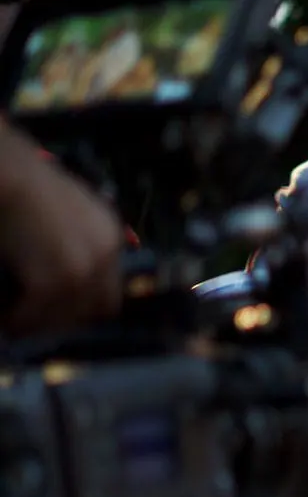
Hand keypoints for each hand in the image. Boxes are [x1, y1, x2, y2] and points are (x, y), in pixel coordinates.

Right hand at [0, 122, 122, 334]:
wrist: (7, 172)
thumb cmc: (22, 180)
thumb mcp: (63, 209)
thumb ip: (71, 238)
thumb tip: (55, 265)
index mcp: (108, 235)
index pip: (109, 287)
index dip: (85, 304)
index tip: (62, 312)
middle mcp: (104, 255)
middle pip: (96, 309)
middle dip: (65, 320)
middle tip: (38, 325)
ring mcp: (83, 270)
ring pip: (65, 316)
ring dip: (40, 323)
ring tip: (18, 324)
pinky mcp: (55, 281)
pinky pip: (36, 314)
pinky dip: (18, 320)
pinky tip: (7, 320)